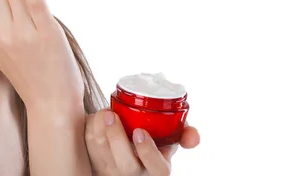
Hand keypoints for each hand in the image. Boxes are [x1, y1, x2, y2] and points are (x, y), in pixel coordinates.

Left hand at [85, 109, 199, 175]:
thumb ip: (184, 134)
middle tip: (112, 115)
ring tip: (103, 113)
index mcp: (157, 169)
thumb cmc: (151, 144)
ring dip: (99, 131)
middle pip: (125, 165)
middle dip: (116, 138)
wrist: (126, 153)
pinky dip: (90, 131)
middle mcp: (135, 175)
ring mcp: (113, 173)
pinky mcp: (95, 166)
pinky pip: (88, 150)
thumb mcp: (170, 141)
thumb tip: (193, 136)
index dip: (147, 151)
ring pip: (101, 156)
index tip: (140, 131)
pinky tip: (96, 119)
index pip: (157, 168)